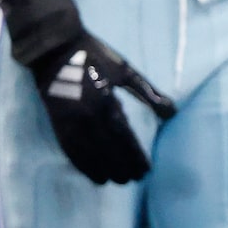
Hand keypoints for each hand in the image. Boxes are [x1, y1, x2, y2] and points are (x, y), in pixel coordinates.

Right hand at [0, 0, 176, 184]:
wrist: (53, 46)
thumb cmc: (95, 55)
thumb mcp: (126, 71)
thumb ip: (149, 93)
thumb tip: (173, 112)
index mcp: (106, 101)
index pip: (124, 137)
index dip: (134, 155)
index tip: (146, 170)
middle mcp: (86, 115)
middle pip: (107, 148)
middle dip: (121, 165)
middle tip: (134, 180)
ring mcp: (69, 119)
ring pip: (87, 152)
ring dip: (101, 168)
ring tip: (114, 182)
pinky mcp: (55, 120)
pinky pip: (68, 147)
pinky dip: (79, 162)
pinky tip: (89, 172)